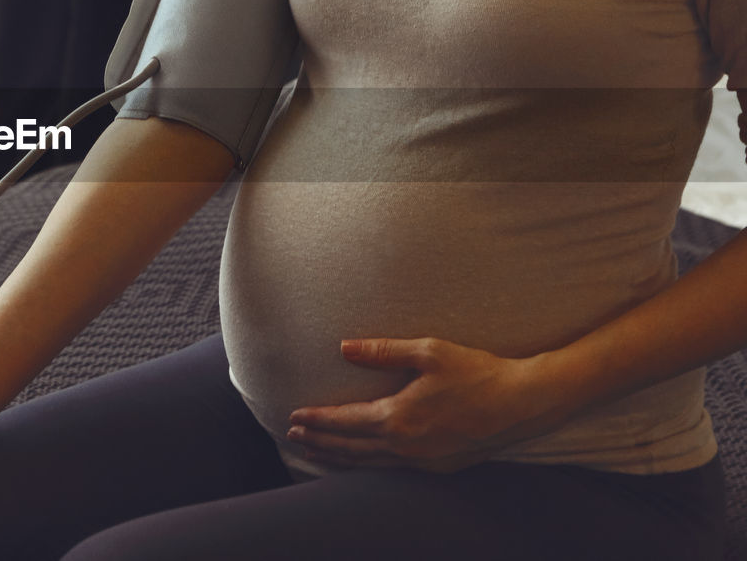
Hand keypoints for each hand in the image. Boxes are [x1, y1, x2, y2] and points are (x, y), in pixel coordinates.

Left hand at [287, 337, 560, 472]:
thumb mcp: (428, 351)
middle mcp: (406, 446)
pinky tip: (360, 460)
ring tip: (315, 452)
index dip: (318, 420)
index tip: (294, 417)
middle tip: (293, 435)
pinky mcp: (439, 466)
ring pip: (369, 464)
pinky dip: (367, 465)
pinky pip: (391, 469)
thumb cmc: (476, 371)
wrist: (522, 402)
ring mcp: (423, 461)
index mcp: (399, 418)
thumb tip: (343, 347)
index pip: (345, 422)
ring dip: (338, 457)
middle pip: (350, 448)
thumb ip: (382, 351)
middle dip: (319, 442)